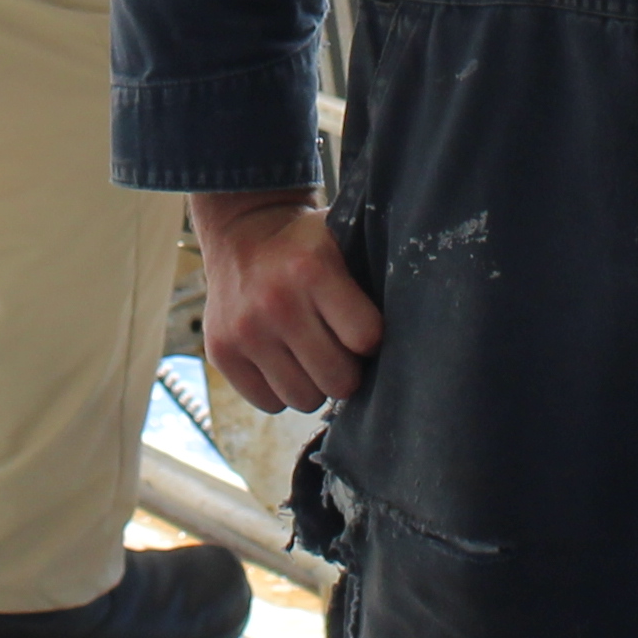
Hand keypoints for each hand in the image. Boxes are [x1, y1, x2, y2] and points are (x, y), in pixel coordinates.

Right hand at [196, 190, 380, 412]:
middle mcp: (276, 302)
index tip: (364, 328)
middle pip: (338, 380)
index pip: (367, 339)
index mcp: (313, 269)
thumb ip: (373, 282)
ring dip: (313, 384)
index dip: (371, 339)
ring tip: (310, 355)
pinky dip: (280, 390)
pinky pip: (269, 403)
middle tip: (340, 350)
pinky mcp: (220, 352)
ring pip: (304, 399)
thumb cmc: (307, 247)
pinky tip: (282, 359)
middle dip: (346, 370)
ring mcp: (244, 331)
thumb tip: (417, 337)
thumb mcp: (344, 243)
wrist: (242, 234)